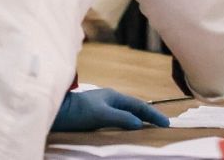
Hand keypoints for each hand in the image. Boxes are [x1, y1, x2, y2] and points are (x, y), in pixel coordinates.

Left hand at [50, 88, 170, 131]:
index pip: (139, 105)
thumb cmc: (78, 111)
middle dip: (149, 114)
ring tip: (148, 125)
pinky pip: (118, 116)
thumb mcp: (101, 115)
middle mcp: (110, 98)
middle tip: (161, 124)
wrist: (58, 111)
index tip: (166, 123)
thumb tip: (139, 123)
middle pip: (135, 106)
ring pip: (127, 111)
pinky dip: (128, 121)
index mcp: (114, 96)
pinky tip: (127, 126)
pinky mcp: (96, 112)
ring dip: (138, 117)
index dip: (153, 114)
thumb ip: (121, 118)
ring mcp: (103, 104)